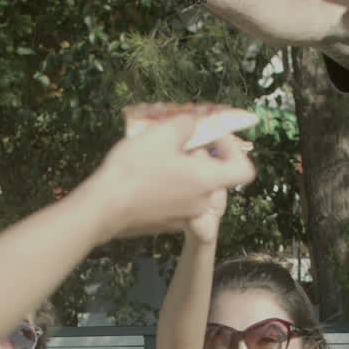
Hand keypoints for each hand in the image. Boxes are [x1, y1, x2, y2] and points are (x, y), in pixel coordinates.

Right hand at [85, 117, 255, 238]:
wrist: (104, 208)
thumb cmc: (135, 169)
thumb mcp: (162, 134)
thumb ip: (187, 125)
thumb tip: (194, 124)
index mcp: (208, 181)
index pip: (244, 170)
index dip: (234, 150)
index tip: (213, 137)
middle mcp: (202, 203)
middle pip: (215, 177)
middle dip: (201, 156)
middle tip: (178, 142)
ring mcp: (184, 217)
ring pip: (194, 189)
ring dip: (183, 171)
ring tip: (158, 156)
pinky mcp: (165, 224)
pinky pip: (177, 201)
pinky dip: (170, 187)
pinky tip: (146, 177)